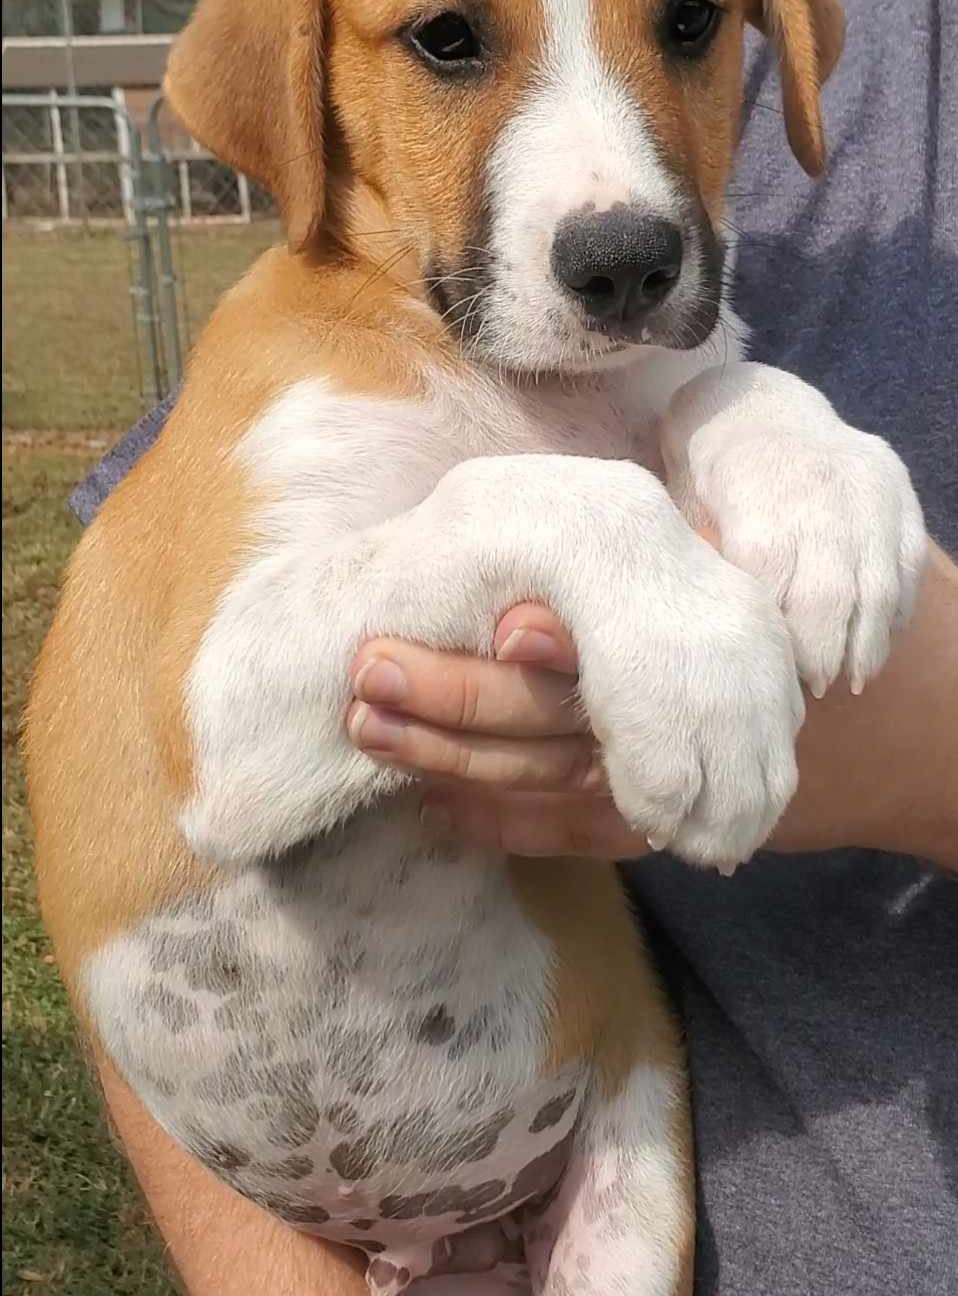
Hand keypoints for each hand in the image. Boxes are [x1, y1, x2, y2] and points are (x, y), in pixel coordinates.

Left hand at [345, 541, 957, 869]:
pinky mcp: (671, 824)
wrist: (918, 725)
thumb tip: (548, 567)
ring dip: (453, 762)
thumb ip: (682, 552)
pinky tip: (436, 806)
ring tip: (369, 729)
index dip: (555, 652)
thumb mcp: (778, 556)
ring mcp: (677, 788)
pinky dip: (504, 825)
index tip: (489, 631)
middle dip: (459, 701)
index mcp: (711, 642)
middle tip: (371, 674)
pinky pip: (576, 835)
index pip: (620, 654)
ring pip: (552, 784)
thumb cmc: (831, 608)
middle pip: (560, 723)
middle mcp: (688, 725)